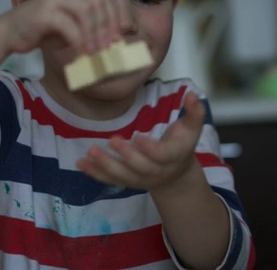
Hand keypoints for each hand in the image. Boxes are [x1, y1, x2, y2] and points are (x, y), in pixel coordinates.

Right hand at [5, 0, 121, 55]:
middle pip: (97, 3)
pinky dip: (79, 42)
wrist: (9, 33)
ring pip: (86, 12)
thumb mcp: (69, 27)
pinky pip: (69, 26)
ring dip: (94, 35)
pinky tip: (80, 54)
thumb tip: (112, 41)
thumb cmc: (40, 32)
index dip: (113, 19)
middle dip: (106, 27)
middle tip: (108, 48)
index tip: (117, 39)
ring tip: (95, 53)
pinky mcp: (44, 12)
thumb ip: (87, 28)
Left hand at [76, 92, 205, 191]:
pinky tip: (81, 163)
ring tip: (90, 152)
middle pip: (140, 167)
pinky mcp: (126, 182)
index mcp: (173, 157)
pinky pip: (110, 180)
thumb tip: (192, 94)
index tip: (138, 136)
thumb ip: (195, 112)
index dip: (150, 149)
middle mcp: (156, 172)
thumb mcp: (192, 129)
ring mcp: (140, 179)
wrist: (176, 176)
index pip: (162, 156)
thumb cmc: (182, 145)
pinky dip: (95, 173)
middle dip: (125, 155)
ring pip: (122, 176)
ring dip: (105, 165)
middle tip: (111, 140)